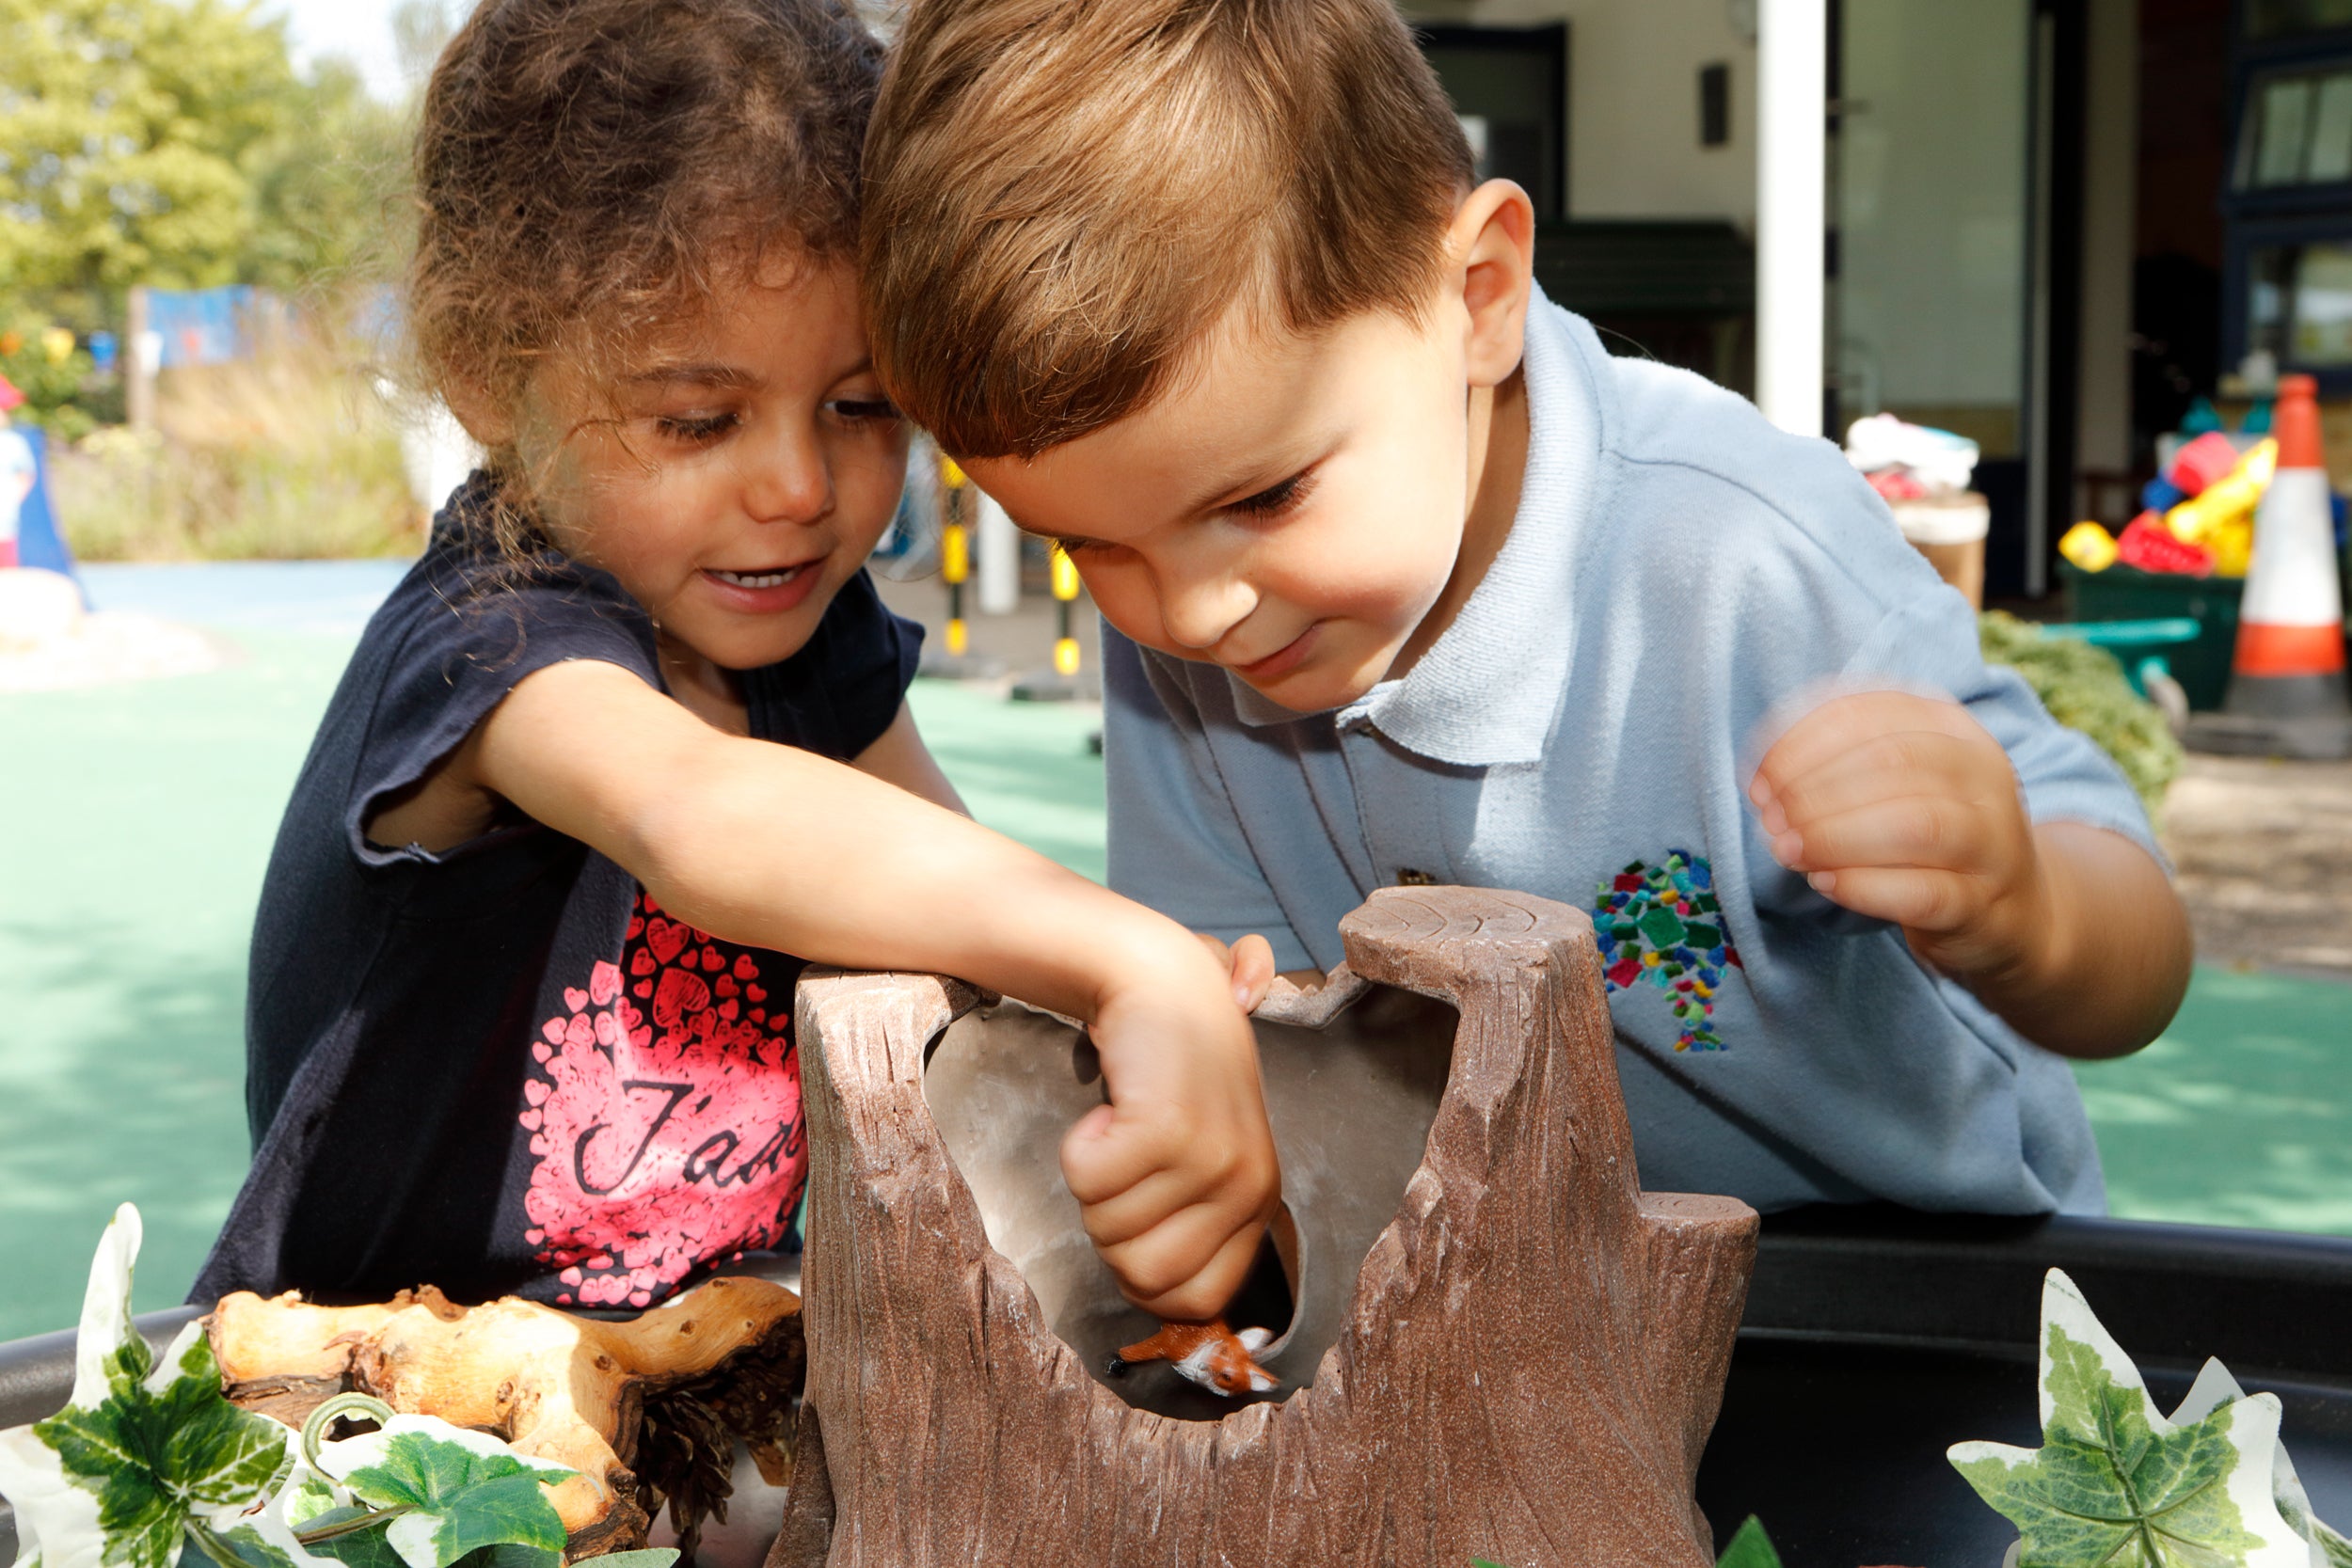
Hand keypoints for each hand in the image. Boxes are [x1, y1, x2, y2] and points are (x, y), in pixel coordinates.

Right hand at [1062, 933, 1281, 1319]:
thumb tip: (1157, 1306)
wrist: (1161, 979)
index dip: (1143, 1277)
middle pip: (1143, 1278)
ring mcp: (1211, 1158)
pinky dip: (1078, 1144)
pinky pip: (1086, 1179)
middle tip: (1124, 1164)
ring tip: (1122, 1124)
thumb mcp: (1201, 1157)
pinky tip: (1110, 1107)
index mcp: (1259, 1203)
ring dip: (1093, 1178)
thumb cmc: (1169, 1074)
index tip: (1132, 1222)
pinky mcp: (1169, 1128)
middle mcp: (1246, 1186)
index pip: (1198, 1303)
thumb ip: (1189, 1227)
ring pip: (1106, 1228)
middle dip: (1109, 1227)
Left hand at [1748, 690, 2053, 988]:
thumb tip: (1764, 776)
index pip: (1866, 713)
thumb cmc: (1928, 836)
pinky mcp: (1983, 902)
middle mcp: (1980, 773)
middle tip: (1771, 818)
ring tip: (1788, 850)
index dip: (1801, 742)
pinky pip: (1924, 891)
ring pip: (1915, 823)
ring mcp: (1991, 839)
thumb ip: (1837, 764)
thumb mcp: (1893, 782)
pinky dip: (1864, 885)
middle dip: (1814, 789)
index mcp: (1950, 727)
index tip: (1760, 778)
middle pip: (1890, 761)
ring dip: (1835, 835)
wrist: (2013, 909)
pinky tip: (1825, 882)